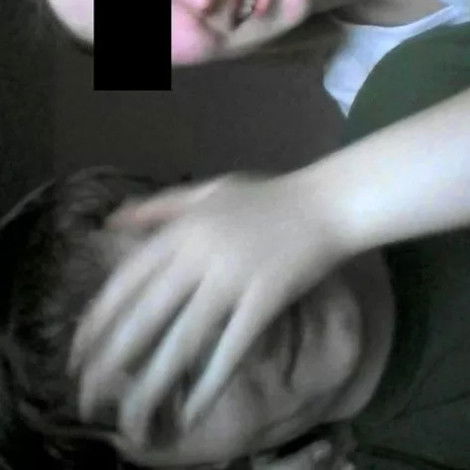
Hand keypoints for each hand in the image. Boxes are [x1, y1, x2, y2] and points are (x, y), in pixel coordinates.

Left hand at [69, 171, 351, 446]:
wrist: (322, 204)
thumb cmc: (264, 197)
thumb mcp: (207, 191)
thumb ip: (159, 206)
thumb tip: (112, 223)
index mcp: (182, 230)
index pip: (127, 280)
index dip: (98, 320)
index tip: (78, 353)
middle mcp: (199, 257)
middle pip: (146, 316)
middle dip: (112, 360)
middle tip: (88, 397)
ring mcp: (233, 281)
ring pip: (184, 339)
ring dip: (154, 382)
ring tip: (130, 417)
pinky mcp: (265, 302)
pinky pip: (233, 348)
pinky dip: (212, 382)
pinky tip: (193, 410)